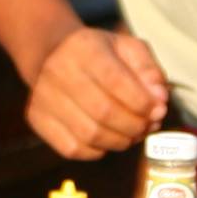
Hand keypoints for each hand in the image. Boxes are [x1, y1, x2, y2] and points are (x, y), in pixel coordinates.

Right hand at [25, 26, 168, 159]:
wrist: (52, 54)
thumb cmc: (99, 53)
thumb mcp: (128, 48)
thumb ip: (150, 71)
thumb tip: (160, 100)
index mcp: (83, 47)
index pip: (117, 82)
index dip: (143, 103)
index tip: (158, 111)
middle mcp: (57, 70)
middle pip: (104, 113)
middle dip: (135, 126)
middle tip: (148, 126)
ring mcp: (42, 97)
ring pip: (90, 135)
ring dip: (120, 141)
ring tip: (133, 134)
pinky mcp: (37, 119)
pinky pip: (73, 149)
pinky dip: (98, 150)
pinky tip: (108, 138)